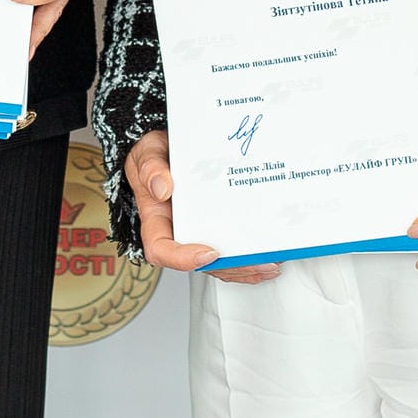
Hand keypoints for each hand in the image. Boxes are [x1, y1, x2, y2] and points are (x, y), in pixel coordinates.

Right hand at [125, 130, 280, 284]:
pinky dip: (246, 259)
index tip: (209, 253)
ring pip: (218, 263)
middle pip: (199, 263)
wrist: (167, 149)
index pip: (161, 250)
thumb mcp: (147, 153)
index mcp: (156, 220)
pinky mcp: (214, 229)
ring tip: (270, 263)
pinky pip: (227, 252)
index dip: (183, 258)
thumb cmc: (154, 156)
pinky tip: (268, 258)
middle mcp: (177, 233)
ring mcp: (197, 234)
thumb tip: (163, 188)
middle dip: (230, 267)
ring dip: (244, 268)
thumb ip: (151, 168)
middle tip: (258, 262)